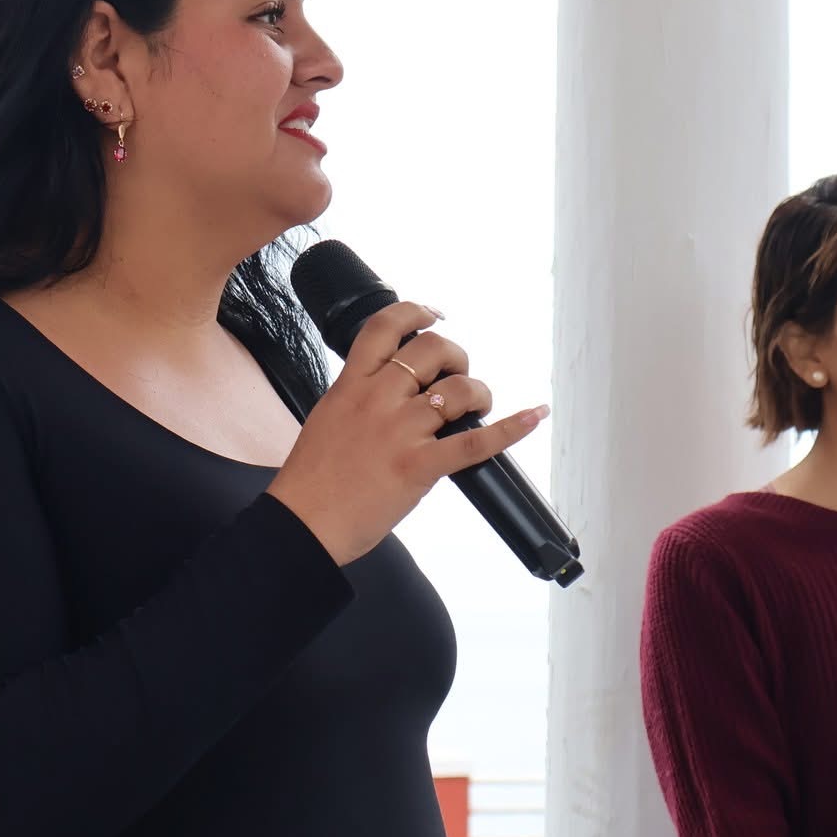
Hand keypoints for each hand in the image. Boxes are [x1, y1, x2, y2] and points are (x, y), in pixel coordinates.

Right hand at [266, 301, 546, 563]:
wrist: (302, 524)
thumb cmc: (311, 481)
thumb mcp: (326, 418)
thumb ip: (357, 397)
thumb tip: (390, 389)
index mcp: (350, 386)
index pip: (385, 328)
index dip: (415, 313)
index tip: (432, 316)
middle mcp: (377, 400)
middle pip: (432, 350)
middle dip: (456, 356)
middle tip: (459, 375)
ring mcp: (400, 432)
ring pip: (458, 390)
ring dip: (478, 392)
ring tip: (478, 406)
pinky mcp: (419, 467)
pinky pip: (476, 443)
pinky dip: (512, 428)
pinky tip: (534, 416)